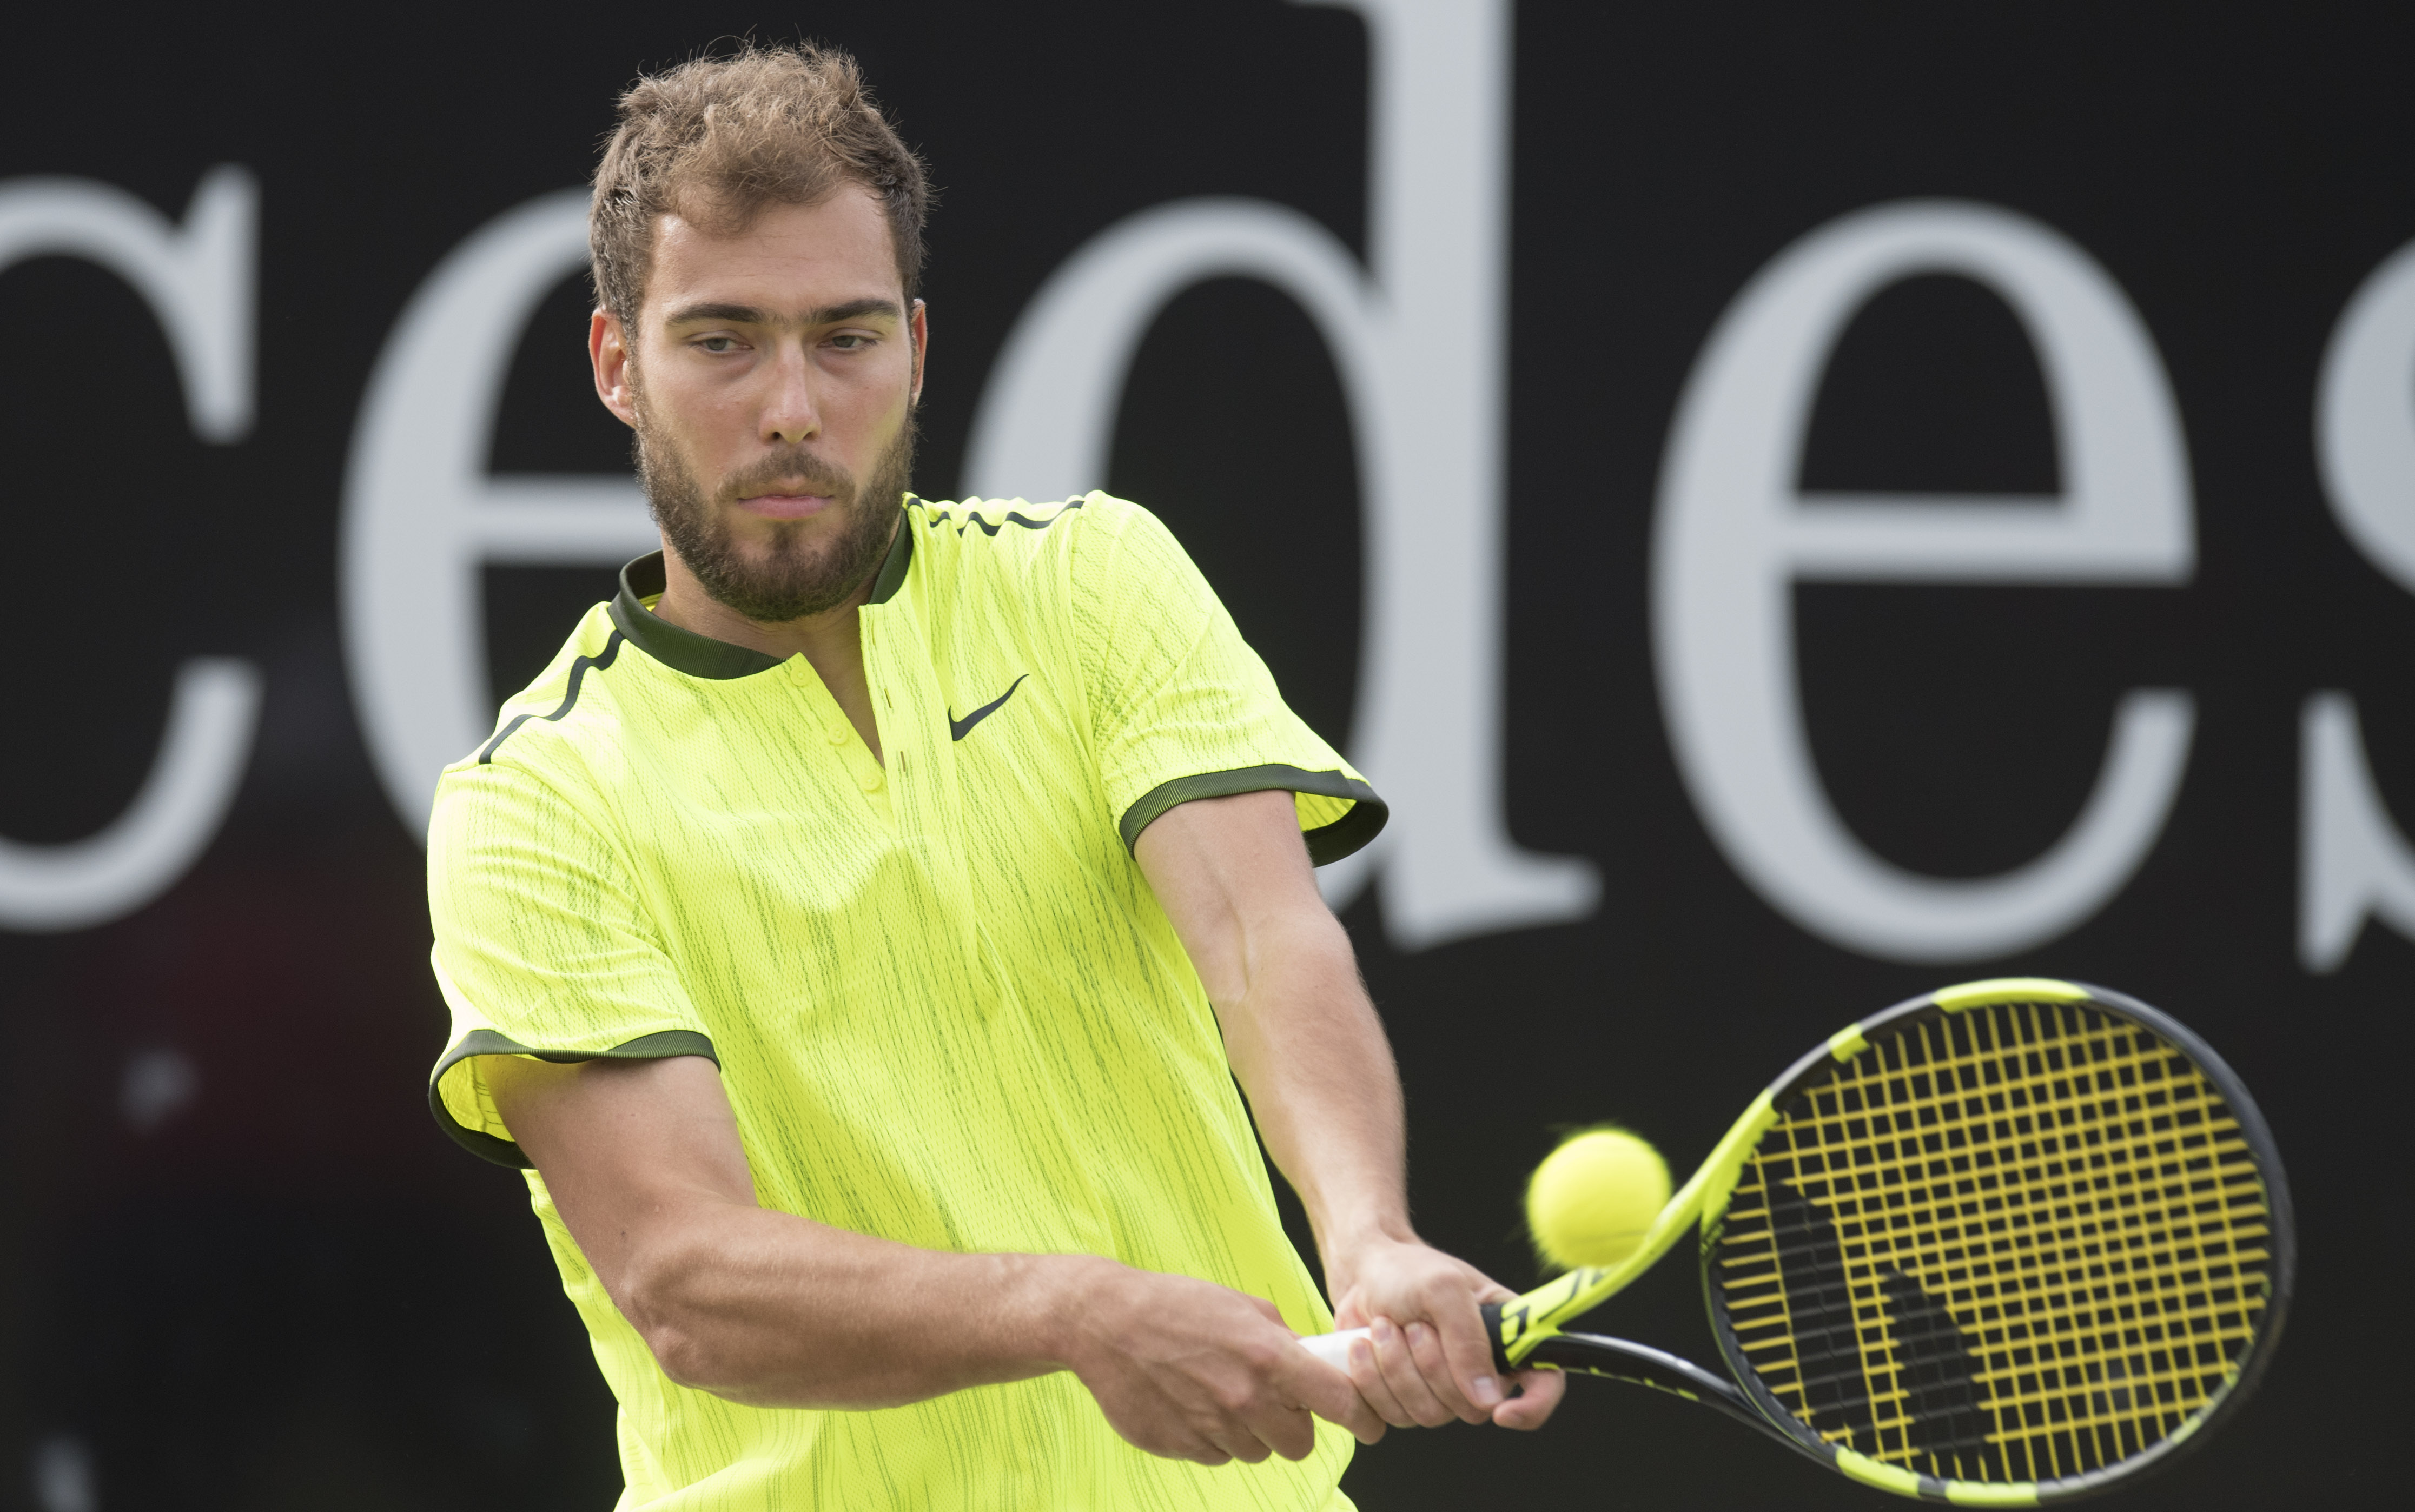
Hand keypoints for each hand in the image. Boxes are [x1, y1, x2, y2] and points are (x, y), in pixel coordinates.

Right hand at [1053, 1256, 1385, 1464]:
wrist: (1104, 1322)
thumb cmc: (1175, 1305)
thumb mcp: (1242, 1305)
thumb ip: (1283, 1339)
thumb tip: (1313, 1364)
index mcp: (1267, 1357)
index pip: (1338, 1403)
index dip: (1361, 1418)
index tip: (1370, 1425)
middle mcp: (1243, 1398)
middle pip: (1299, 1444)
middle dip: (1293, 1426)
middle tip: (1274, 1401)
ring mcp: (1210, 1427)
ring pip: (1255, 1452)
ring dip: (1249, 1431)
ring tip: (1220, 1391)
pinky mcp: (1180, 1446)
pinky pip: (1216, 1454)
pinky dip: (1213, 1436)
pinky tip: (1191, 1401)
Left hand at [1328, 1234, 1567, 1431]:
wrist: (1362, 1273)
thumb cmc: (1409, 1271)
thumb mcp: (1443, 1288)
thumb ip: (1467, 1338)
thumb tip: (1486, 1399)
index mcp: (1506, 1339)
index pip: (1544, 1385)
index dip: (1533, 1407)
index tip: (1503, 1413)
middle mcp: (1478, 1374)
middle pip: (1470, 1408)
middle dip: (1431, 1365)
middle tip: (1413, 1325)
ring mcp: (1439, 1394)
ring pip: (1426, 1415)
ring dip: (1394, 1367)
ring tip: (1383, 1327)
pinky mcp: (1400, 1403)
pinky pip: (1388, 1419)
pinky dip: (1369, 1383)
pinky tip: (1363, 1348)